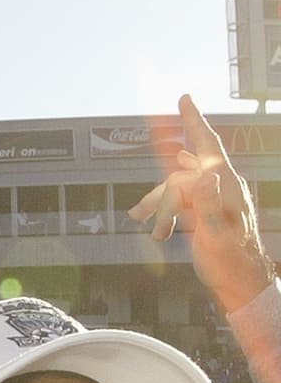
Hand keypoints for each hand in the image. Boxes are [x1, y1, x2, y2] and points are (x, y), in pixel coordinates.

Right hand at [128, 96, 271, 313]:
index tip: (183, 99)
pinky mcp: (215, 210)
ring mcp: (219, 197)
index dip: (193, 121)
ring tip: (141, 226)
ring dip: (160, 206)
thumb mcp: (215, 235)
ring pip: (181, 188)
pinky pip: (187, 199)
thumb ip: (207, 204)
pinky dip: (170, 208)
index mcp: (224, 184)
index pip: (207, 144)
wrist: (243, 283)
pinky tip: (162, 215)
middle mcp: (222, 185)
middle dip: (160, 195)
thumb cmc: (231, 263)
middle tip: (138, 214)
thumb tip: (203, 175)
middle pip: (183, 173)